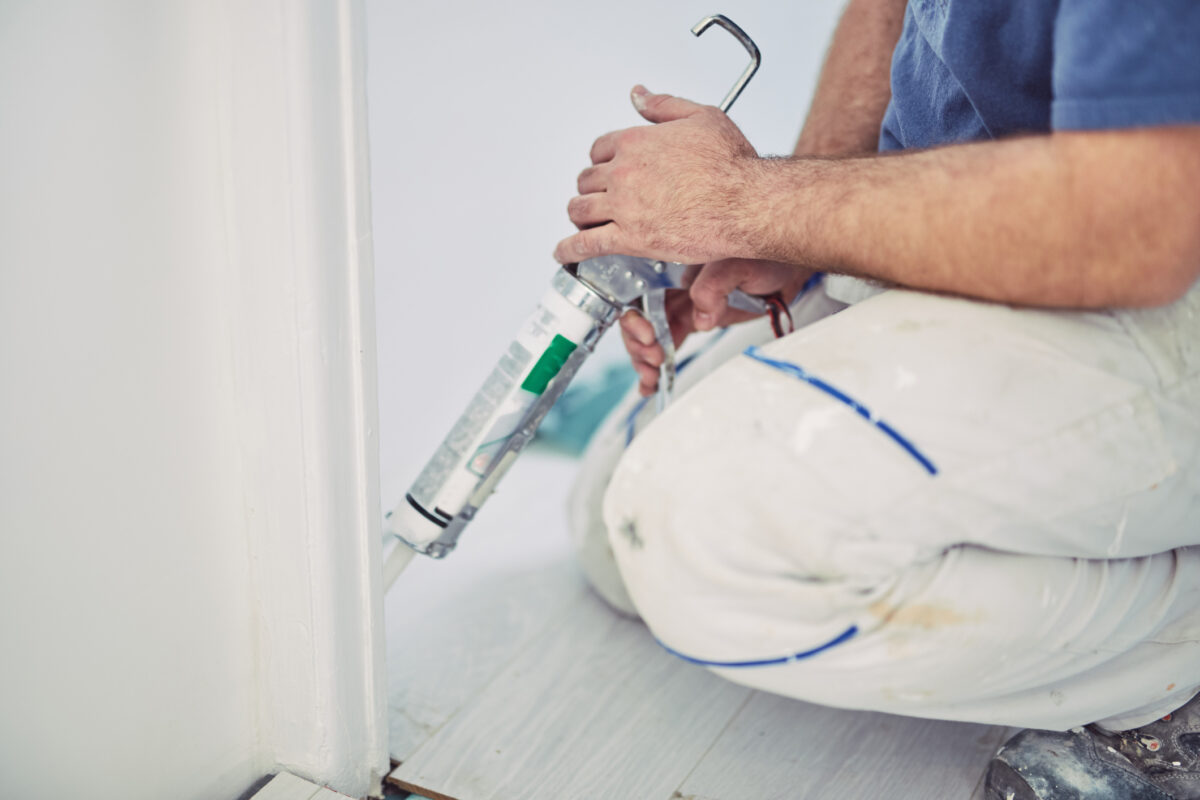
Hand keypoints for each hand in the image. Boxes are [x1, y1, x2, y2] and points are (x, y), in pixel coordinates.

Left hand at [554, 85, 758, 265]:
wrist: (745, 202)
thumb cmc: (731, 164)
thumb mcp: (702, 117)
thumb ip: (664, 105)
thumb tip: (638, 95)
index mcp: (636, 142)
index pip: (600, 149)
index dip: (601, 160)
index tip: (606, 169)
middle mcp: (624, 172)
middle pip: (587, 180)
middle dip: (591, 188)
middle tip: (598, 197)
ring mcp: (623, 207)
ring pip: (580, 210)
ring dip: (580, 215)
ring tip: (583, 221)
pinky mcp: (629, 239)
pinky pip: (586, 244)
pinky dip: (569, 250)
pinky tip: (564, 253)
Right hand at [621, 258, 813, 394]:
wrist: (790, 269)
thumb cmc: (765, 255)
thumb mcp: (737, 263)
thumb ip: (714, 286)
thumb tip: (701, 317)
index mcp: (672, 266)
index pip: (637, 293)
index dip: (635, 317)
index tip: (648, 335)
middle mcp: (672, 286)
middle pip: (639, 319)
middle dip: (639, 344)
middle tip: (655, 358)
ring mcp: (682, 305)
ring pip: (650, 336)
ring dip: (645, 360)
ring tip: (652, 377)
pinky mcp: (696, 321)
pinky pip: (669, 342)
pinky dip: (658, 367)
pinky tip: (651, 383)